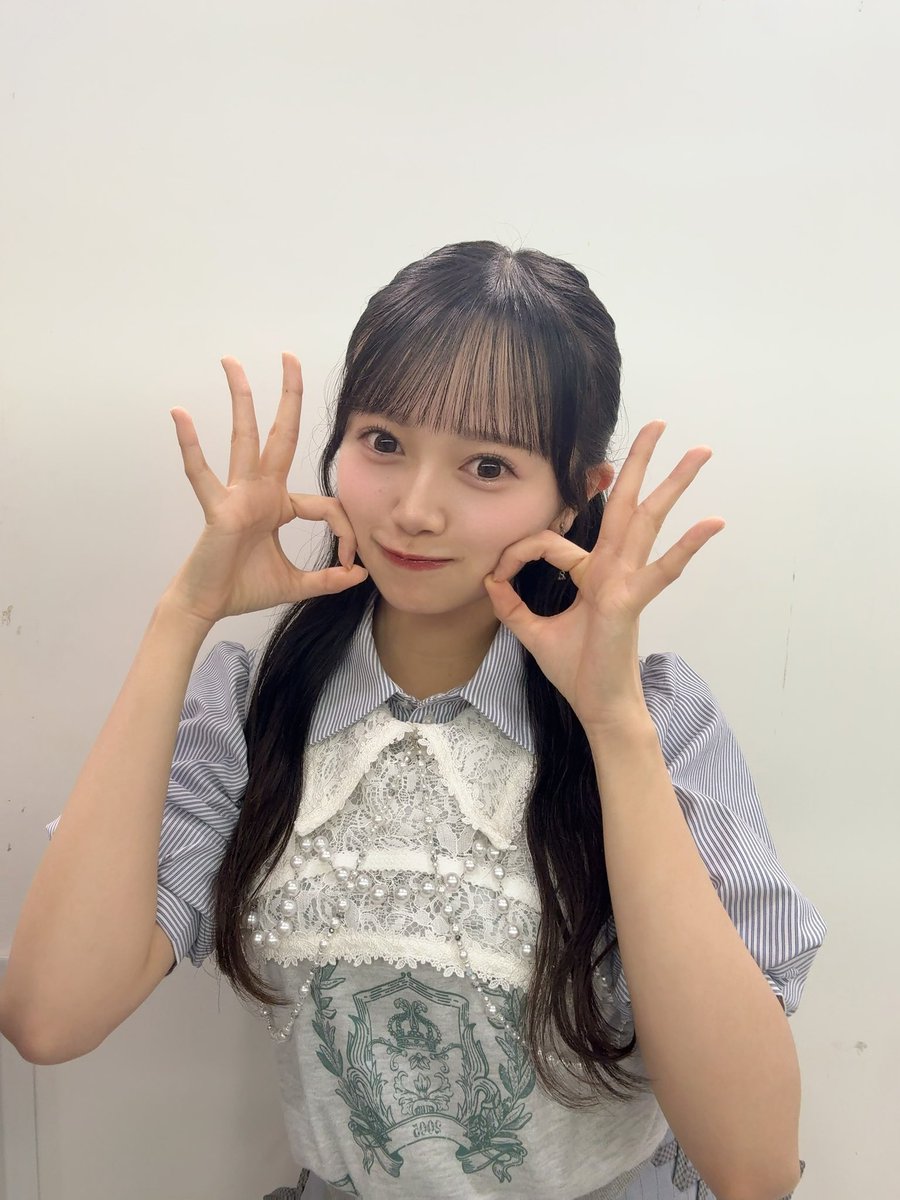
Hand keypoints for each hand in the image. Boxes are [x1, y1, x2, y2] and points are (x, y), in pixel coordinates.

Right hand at [163, 352, 368, 624]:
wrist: (207, 605)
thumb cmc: (244, 588)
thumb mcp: (298, 584)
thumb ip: (328, 579)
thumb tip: (360, 575)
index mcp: (279, 506)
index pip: (326, 506)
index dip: (346, 533)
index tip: (351, 562)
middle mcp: (260, 492)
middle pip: (280, 436)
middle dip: (288, 397)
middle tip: (290, 357)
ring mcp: (238, 496)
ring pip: (243, 440)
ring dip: (241, 400)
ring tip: (233, 363)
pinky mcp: (218, 509)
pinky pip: (202, 473)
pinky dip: (190, 445)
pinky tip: (181, 415)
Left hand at [483, 421, 725, 733]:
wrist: (598, 707)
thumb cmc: (577, 671)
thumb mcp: (533, 631)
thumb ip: (512, 605)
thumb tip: (489, 580)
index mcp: (593, 573)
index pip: (552, 540)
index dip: (516, 552)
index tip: (497, 575)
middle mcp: (614, 569)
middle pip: (625, 504)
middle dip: (639, 463)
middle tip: (660, 424)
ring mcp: (627, 581)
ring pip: (648, 521)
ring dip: (673, 483)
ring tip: (700, 450)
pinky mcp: (631, 601)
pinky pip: (660, 570)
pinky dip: (686, 546)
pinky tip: (713, 522)